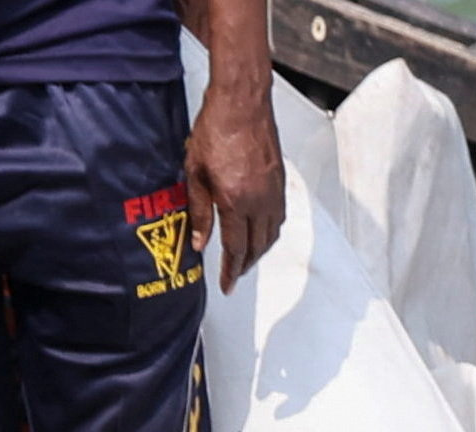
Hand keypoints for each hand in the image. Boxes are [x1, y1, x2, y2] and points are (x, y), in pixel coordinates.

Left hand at [185, 81, 284, 290]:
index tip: (226, 285)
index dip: (230, 270)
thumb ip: (198, 212)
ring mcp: (274, 193)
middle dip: (245, 265)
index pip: (235, 248)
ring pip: (271, 236)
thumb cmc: (216, 129)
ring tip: (247, 258)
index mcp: (236, 202)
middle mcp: (260, 202)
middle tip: (234, 275)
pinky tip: (261, 232)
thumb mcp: (195, 173)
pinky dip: (270, 233)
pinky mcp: (280, 183)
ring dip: (259, 251)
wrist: (242, 103)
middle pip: (256, 247)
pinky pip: (278, 219)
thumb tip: (199, 242)